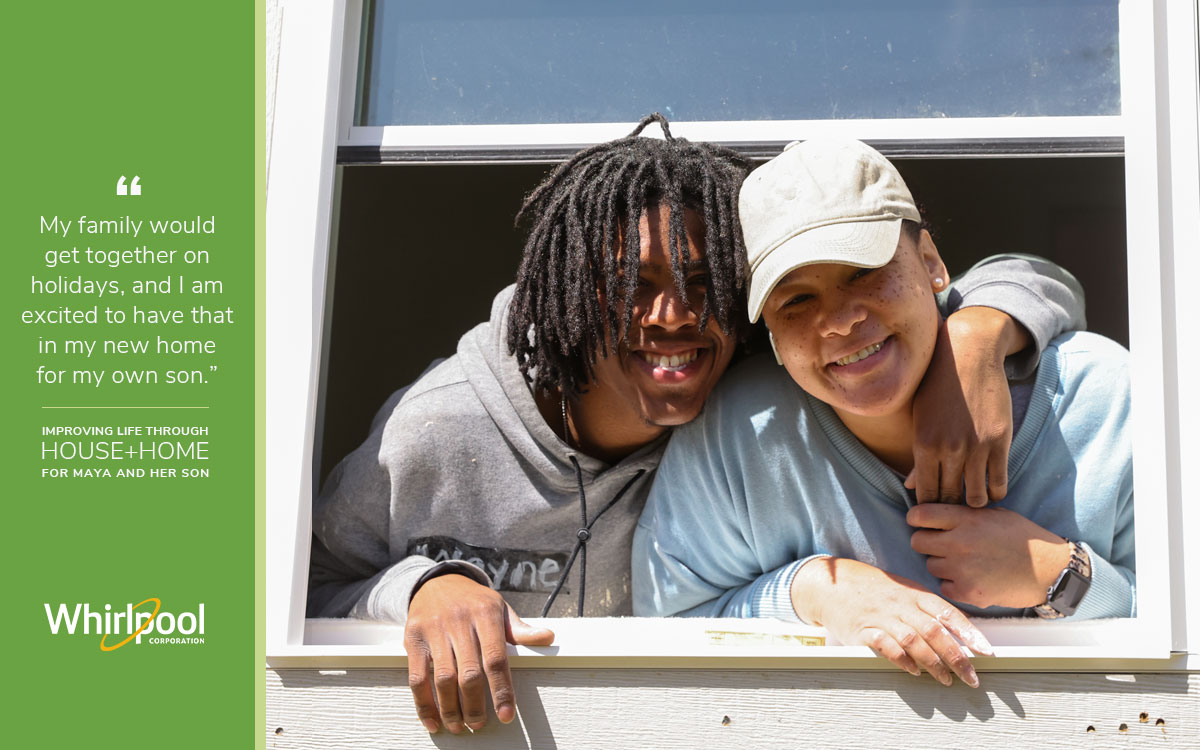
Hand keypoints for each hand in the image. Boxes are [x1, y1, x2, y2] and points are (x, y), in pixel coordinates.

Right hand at [404, 574, 554, 733]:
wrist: (438, 581)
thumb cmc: (474, 602)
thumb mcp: (499, 609)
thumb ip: (520, 629)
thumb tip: (548, 638)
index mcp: (485, 614)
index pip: (495, 658)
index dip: (501, 689)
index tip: (506, 715)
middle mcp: (459, 622)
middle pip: (469, 673)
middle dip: (474, 705)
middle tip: (479, 725)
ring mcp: (434, 631)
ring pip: (443, 678)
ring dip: (451, 708)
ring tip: (458, 726)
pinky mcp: (413, 639)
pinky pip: (417, 677)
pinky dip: (424, 703)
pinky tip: (433, 719)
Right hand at [791, 557, 992, 686]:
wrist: (832, 584)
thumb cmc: (873, 590)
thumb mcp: (904, 590)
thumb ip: (928, 609)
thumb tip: (959, 631)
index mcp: (914, 593)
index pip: (947, 612)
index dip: (969, 632)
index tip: (986, 652)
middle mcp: (900, 604)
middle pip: (934, 631)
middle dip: (956, 656)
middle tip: (971, 677)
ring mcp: (881, 617)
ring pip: (913, 640)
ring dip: (933, 662)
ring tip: (946, 680)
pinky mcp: (862, 630)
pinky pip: (885, 645)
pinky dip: (901, 659)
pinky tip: (913, 671)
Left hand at [908, 308, 1027, 505]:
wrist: (969, 355)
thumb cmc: (937, 386)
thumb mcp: (920, 419)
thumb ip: (918, 456)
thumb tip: (910, 486)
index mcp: (924, 446)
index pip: (925, 494)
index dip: (929, 507)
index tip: (932, 511)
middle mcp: (950, 450)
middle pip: (950, 498)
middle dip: (950, 508)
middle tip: (952, 511)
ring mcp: (977, 447)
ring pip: (976, 497)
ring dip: (973, 503)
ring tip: (971, 501)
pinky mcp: (1000, 441)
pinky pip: (999, 482)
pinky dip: (994, 492)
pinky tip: (990, 491)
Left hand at [908, 504, 1070, 608]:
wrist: (1049, 571)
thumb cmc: (1023, 539)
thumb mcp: (994, 515)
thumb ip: (963, 514)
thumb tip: (934, 514)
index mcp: (966, 519)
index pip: (919, 515)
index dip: (916, 518)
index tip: (920, 522)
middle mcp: (959, 542)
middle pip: (917, 541)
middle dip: (926, 542)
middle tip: (942, 545)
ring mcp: (962, 569)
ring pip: (930, 565)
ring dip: (942, 564)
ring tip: (965, 562)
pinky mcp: (967, 592)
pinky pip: (943, 586)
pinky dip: (953, 584)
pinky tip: (971, 578)